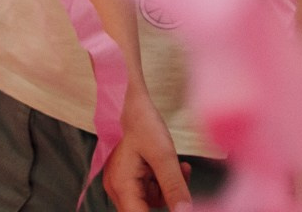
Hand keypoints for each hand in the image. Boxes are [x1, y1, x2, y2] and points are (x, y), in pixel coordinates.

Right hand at [102, 89, 192, 211]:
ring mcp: (122, 183)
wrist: (130, 100)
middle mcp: (118, 189)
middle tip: (183, 175)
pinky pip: (149, 189)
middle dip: (168, 198)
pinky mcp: (128, 177)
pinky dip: (163, 181)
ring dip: (168, 188)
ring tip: (181, 167)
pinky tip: (174, 166)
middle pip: (145, 210)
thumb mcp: (164, 155)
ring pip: (151, 200)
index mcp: (122, 186)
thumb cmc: (143, 123)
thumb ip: (174, 187)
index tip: (179, 208)